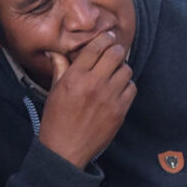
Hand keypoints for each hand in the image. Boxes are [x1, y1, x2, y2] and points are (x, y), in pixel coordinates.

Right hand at [38, 31, 135, 167]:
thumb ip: (60, 68)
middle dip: (116, 49)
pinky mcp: (120, 110)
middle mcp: (94, 84)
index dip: (104, 39)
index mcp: (75, 77)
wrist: (65, 149)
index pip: (95, 48)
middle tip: (115, 51)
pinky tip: (119, 88)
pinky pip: (132, 88)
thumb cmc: (56, 120)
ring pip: (126, 70)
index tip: (108, 37)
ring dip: (122, 68)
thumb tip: (55, 51)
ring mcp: (109, 97)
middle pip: (115, 54)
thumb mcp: (54, 91)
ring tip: (115, 71)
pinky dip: (127, 85)